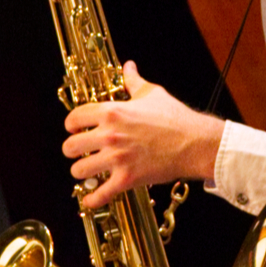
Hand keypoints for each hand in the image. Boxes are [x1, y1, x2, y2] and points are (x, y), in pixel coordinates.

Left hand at [60, 60, 221, 209]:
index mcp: (112, 112)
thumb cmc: (176, 118)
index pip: (74, 118)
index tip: (74, 129)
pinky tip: (91, 200)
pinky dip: (93, 199)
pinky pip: (100, 194)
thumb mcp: (152, 93)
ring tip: (88, 171)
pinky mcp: (127, 178)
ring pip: (79, 170)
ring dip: (81, 172)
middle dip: (72, 150)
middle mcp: (109, 135)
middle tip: (79, 152)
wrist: (195, 142)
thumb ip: (134, 81)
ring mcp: (117, 158)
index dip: (71, 125)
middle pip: (71, 146)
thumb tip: (129, 66)